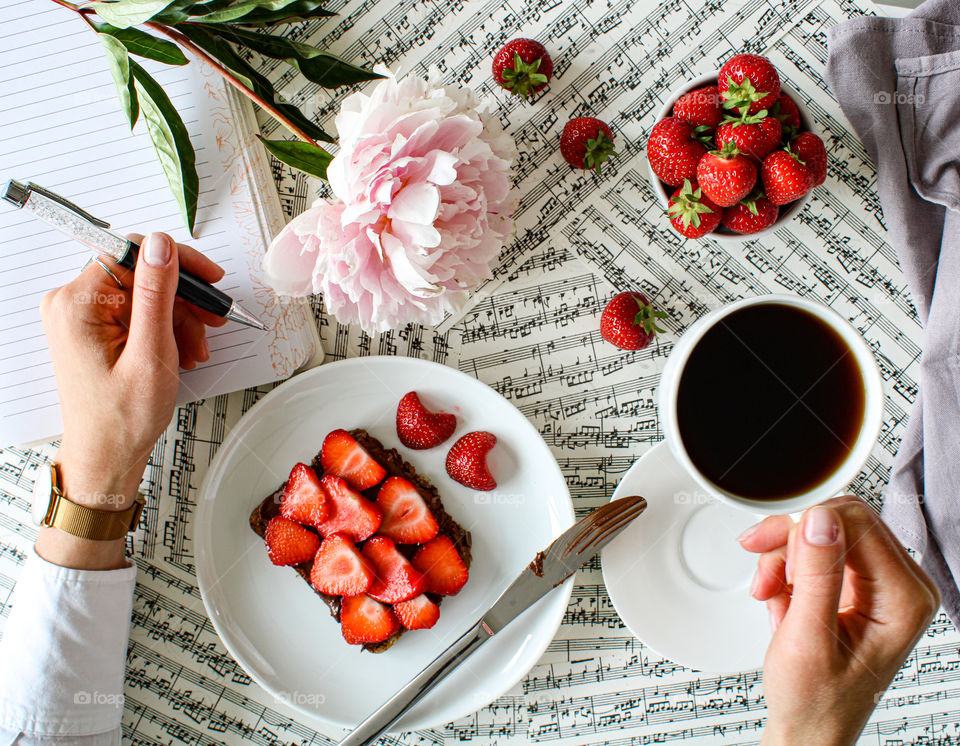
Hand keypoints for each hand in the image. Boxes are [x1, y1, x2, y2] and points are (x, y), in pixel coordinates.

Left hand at [37, 233, 224, 567]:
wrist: (106, 456)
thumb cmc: (122, 419)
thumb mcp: (151, 353)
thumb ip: (156, 294)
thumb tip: (160, 244)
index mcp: (78, 304)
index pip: (131, 254)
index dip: (177, 263)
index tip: (209, 279)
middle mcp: (72, 304)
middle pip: (141, 276)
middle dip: (181, 300)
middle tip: (211, 322)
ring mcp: (82, 317)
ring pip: (144, 295)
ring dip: (178, 319)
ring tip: (195, 350)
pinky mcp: (94, 330)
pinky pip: (137, 313)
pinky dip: (165, 329)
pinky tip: (180, 352)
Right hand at [740, 496, 938, 745]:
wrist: (809, 728)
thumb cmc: (816, 702)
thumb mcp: (808, 639)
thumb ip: (817, 576)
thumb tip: (818, 519)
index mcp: (904, 598)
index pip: (856, 522)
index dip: (804, 525)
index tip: (768, 542)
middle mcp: (899, 586)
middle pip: (839, 521)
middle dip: (791, 540)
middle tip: (761, 559)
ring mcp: (877, 585)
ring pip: (823, 533)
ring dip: (784, 556)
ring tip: (767, 590)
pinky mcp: (854, 587)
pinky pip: (815, 553)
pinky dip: (787, 569)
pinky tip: (780, 598)